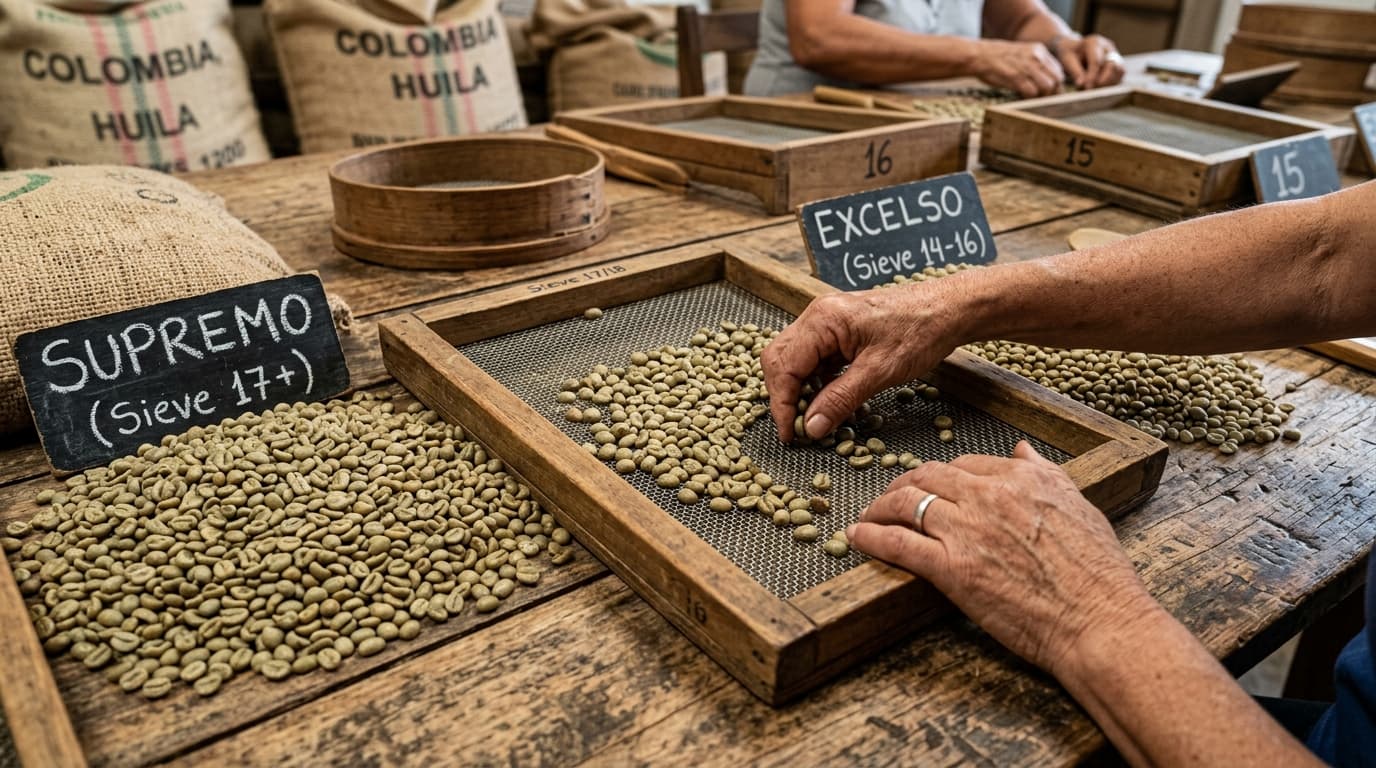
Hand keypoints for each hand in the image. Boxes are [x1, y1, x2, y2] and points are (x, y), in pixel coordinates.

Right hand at [760, 282, 962, 441]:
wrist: (950, 309)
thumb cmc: (921, 331)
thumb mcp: (880, 372)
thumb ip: (840, 400)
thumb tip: (811, 427)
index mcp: (823, 320)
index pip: (783, 366)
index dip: (782, 404)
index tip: (791, 434)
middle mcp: (818, 315)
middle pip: (779, 360)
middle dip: (785, 396)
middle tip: (799, 428)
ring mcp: (827, 321)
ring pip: (795, 360)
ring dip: (801, 390)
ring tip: (815, 418)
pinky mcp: (839, 330)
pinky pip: (814, 358)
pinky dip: (817, 382)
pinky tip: (830, 400)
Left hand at [847, 442, 1159, 677]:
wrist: (1101, 622)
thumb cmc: (1098, 575)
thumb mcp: (1079, 506)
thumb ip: (1045, 474)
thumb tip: (1023, 449)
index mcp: (1021, 479)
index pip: (966, 463)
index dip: (942, 474)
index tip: (931, 485)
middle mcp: (990, 496)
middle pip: (927, 476)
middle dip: (901, 483)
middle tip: (889, 497)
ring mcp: (967, 531)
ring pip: (906, 502)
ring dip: (879, 506)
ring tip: (870, 515)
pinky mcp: (951, 569)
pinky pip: (897, 543)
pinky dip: (870, 536)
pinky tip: (857, 536)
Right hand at [971, 39, 1065, 97]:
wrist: (979, 55)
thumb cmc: (996, 58)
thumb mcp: (1021, 54)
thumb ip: (1034, 64)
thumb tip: (1045, 80)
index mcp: (1038, 50)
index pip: (1058, 70)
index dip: (1056, 83)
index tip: (1050, 92)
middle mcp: (1036, 56)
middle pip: (1056, 78)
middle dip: (1052, 92)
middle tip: (1043, 98)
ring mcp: (1026, 66)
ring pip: (1047, 86)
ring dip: (1042, 96)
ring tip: (1033, 98)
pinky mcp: (1016, 76)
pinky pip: (1032, 91)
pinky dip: (1029, 98)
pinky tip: (1022, 97)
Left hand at [1049, 33, 1124, 88]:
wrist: (1075, 49)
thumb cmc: (1070, 54)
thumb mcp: (1067, 60)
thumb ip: (1075, 71)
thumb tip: (1082, 84)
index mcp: (1094, 42)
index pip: (1096, 61)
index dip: (1092, 76)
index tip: (1087, 88)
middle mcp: (1107, 47)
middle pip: (1112, 65)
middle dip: (1104, 80)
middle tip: (1093, 90)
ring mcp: (1114, 54)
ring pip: (1120, 70)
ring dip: (1110, 83)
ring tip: (1097, 91)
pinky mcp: (1117, 63)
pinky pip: (1120, 74)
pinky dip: (1112, 83)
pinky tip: (1102, 89)